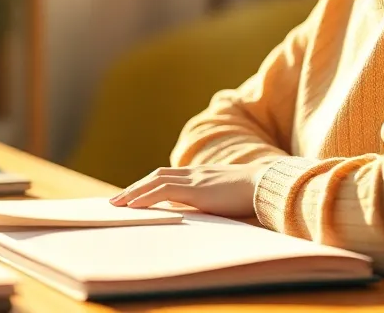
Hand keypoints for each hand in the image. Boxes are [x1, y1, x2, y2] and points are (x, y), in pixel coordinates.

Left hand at [109, 164, 268, 217]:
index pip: (168, 176)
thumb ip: (205, 200)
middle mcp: (194, 174)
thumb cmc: (252, 194)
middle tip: (118, 200)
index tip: (135, 194)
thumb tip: (186, 209)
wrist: (266, 184)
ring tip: (118, 204)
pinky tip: (134, 206)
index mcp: (202, 176)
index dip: (149, 184)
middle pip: (157, 176)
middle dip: (136, 187)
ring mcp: (194, 179)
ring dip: (134, 192)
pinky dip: (145, 197)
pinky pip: (163, 191)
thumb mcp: (224, 197)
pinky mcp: (195, 189)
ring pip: (155, 181)